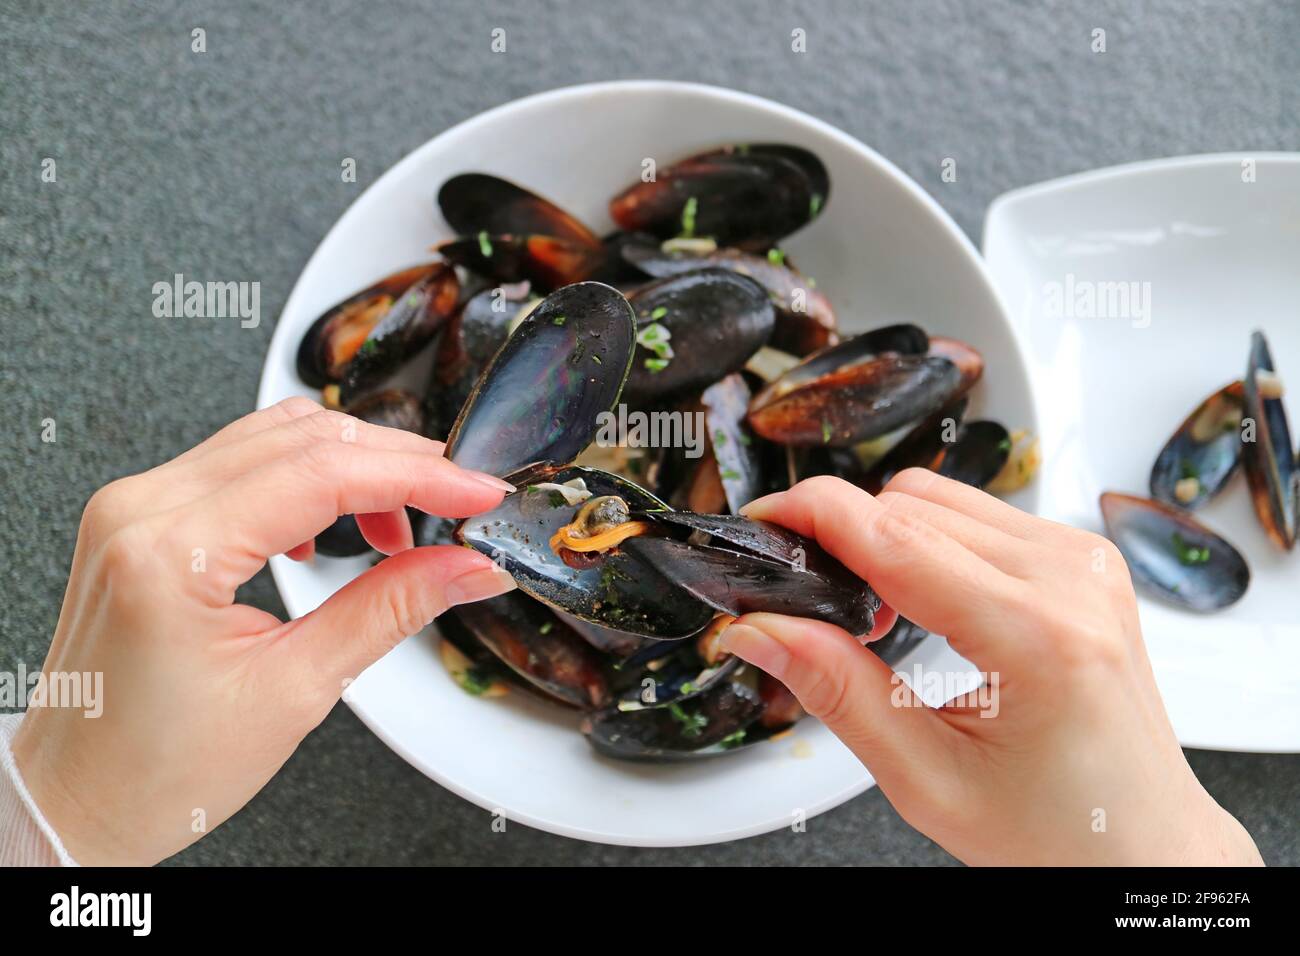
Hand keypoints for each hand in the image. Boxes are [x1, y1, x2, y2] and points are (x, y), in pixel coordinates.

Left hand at [12, 398, 516, 864]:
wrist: (77, 797)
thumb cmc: (158, 767)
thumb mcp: (296, 690)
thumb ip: (390, 609)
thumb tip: (467, 566)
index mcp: (171, 554)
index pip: (322, 474)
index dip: (416, 475)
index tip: (476, 491)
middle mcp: (141, 509)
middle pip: (300, 437)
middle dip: (394, 459)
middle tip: (458, 496)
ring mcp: (135, 504)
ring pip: (271, 435)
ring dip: (352, 462)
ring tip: (401, 519)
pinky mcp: (141, 514)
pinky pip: (238, 460)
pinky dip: (304, 475)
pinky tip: (329, 526)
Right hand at [721, 470, 1262, 865]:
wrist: (1144, 843)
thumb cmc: (1058, 833)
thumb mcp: (927, 780)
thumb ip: (836, 691)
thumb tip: (759, 630)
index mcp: (1039, 637)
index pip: (895, 537)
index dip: (812, 516)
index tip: (760, 521)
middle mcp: (1071, 579)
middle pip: (911, 502)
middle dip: (842, 535)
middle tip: (804, 598)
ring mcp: (1083, 560)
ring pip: (941, 497)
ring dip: (885, 537)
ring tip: (875, 617)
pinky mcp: (1081, 558)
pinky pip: (977, 515)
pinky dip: (928, 543)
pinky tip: (922, 602)